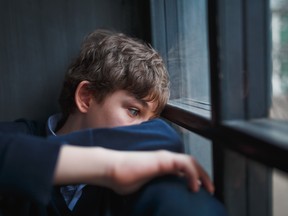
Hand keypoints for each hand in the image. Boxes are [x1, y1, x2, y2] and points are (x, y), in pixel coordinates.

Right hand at [54, 146, 213, 194]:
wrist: (112, 169)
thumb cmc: (124, 179)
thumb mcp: (144, 186)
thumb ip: (155, 188)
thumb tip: (159, 199)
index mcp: (162, 165)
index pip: (183, 168)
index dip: (194, 177)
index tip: (199, 190)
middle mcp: (165, 159)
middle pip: (191, 163)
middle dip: (203, 175)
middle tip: (210, 189)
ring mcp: (164, 158)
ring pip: (191, 161)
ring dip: (202, 174)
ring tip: (208, 188)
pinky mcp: (163, 160)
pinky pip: (185, 164)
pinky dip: (194, 174)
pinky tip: (194, 187)